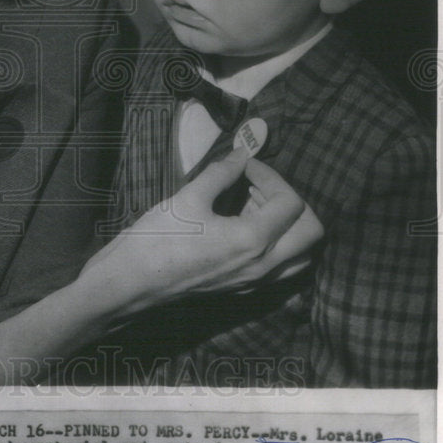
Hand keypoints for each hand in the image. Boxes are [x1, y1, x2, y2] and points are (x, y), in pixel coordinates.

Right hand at [81, 149, 322, 318]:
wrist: (131, 283)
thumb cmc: (157, 238)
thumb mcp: (189, 197)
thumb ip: (222, 173)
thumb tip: (243, 154)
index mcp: (253, 241)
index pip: (292, 203)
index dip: (271, 175)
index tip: (244, 165)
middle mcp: (264, 266)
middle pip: (312, 232)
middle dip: (291, 201)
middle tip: (257, 186)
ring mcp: (255, 281)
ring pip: (301, 254)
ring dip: (288, 225)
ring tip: (253, 205)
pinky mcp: (243, 288)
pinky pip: (281, 267)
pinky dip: (276, 243)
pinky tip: (242, 225)